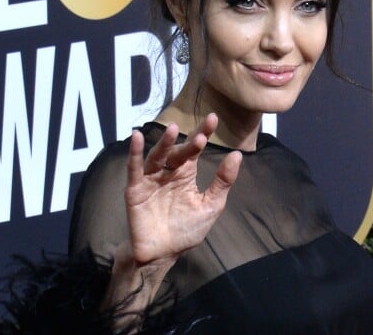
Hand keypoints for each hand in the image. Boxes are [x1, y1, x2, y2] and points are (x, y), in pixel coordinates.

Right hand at [124, 113, 241, 265]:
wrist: (162, 254)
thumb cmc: (186, 229)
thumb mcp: (210, 205)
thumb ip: (222, 181)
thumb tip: (237, 154)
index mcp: (186, 173)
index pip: (195, 149)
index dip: (203, 133)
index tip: (213, 118)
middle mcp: (168, 171)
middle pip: (178, 152)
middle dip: (188, 143)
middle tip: (201, 137)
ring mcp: (151, 179)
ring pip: (158, 156)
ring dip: (165, 143)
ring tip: (172, 129)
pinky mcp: (135, 190)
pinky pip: (134, 169)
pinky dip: (135, 153)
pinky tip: (136, 138)